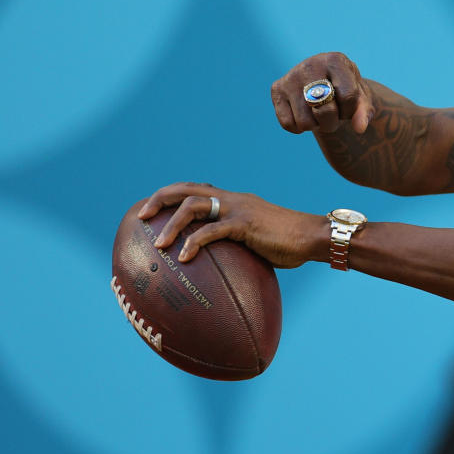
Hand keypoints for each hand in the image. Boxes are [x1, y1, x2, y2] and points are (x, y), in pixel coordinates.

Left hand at [137, 182, 325, 267]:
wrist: (312, 236)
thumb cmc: (289, 243)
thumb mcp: (258, 238)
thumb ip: (239, 243)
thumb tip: (223, 265)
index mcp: (233, 200)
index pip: (197, 189)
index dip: (172, 195)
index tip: (153, 209)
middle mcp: (232, 199)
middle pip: (187, 189)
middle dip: (160, 199)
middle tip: (141, 217)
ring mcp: (238, 209)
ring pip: (194, 206)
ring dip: (171, 224)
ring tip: (159, 245)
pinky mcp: (245, 224)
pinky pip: (212, 231)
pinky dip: (194, 242)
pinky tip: (184, 257)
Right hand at [270, 51, 374, 134]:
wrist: (324, 81)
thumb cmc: (345, 90)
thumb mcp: (360, 97)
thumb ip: (364, 111)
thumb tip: (360, 128)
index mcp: (335, 60)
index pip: (348, 97)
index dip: (351, 110)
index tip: (348, 106)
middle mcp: (310, 65)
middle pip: (325, 110)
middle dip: (333, 122)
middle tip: (333, 115)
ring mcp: (291, 77)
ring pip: (305, 122)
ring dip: (316, 126)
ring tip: (319, 113)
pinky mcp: (277, 89)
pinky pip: (288, 124)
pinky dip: (299, 128)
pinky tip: (305, 114)